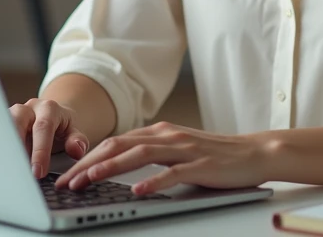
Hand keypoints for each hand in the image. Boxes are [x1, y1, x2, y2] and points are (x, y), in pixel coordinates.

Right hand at [9, 98, 89, 178]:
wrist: (52, 117)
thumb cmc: (61, 128)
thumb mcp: (74, 133)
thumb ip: (77, 141)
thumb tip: (76, 150)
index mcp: (48, 108)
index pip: (43, 127)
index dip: (40, 150)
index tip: (38, 172)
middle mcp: (28, 108)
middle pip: (17, 121)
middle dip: (17, 147)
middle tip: (19, 172)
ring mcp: (12, 115)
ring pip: (2, 127)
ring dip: (3, 148)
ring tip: (6, 170)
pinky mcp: (2, 124)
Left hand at [54, 121, 268, 195]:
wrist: (254, 152)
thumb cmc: (215, 156)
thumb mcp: (178, 149)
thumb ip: (152, 153)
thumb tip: (119, 164)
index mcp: (160, 132)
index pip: (115, 142)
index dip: (88, 157)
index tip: (67, 174)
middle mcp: (168, 136)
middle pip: (120, 145)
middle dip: (89, 163)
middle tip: (67, 181)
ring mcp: (184, 149)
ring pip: (139, 154)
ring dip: (111, 167)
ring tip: (90, 180)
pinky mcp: (200, 164)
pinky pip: (173, 173)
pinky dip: (153, 181)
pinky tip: (138, 190)